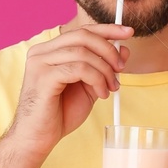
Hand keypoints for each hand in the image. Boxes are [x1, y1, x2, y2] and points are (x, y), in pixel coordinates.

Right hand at [5, 24, 133, 158]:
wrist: (39, 137)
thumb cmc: (59, 113)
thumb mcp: (88, 85)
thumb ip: (102, 66)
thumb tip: (123, 49)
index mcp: (49, 50)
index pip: (81, 31)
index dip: (107, 29)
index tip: (128, 32)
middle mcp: (41, 52)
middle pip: (82, 36)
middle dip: (108, 50)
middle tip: (120, 69)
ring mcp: (40, 63)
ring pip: (83, 53)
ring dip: (104, 70)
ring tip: (110, 88)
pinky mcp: (43, 77)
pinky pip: (79, 69)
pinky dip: (96, 80)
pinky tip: (101, 94)